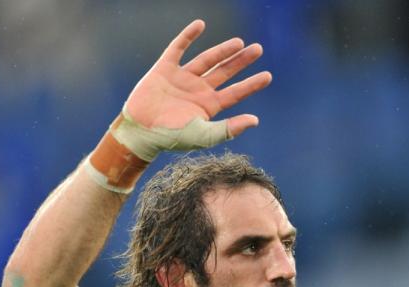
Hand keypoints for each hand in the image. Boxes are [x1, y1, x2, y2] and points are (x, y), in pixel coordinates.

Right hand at [124, 20, 271, 137]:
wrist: (140, 133)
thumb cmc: (170, 138)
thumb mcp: (203, 135)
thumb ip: (228, 129)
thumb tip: (255, 120)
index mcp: (208, 106)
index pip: (235, 93)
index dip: (251, 84)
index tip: (268, 76)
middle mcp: (198, 90)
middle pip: (225, 72)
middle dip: (241, 61)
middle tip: (258, 49)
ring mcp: (182, 78)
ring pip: (207, 59)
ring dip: (222, 50)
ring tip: (239, 42)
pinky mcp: (164, 69)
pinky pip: (178, 49)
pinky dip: (188, 36)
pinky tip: (200, 25)